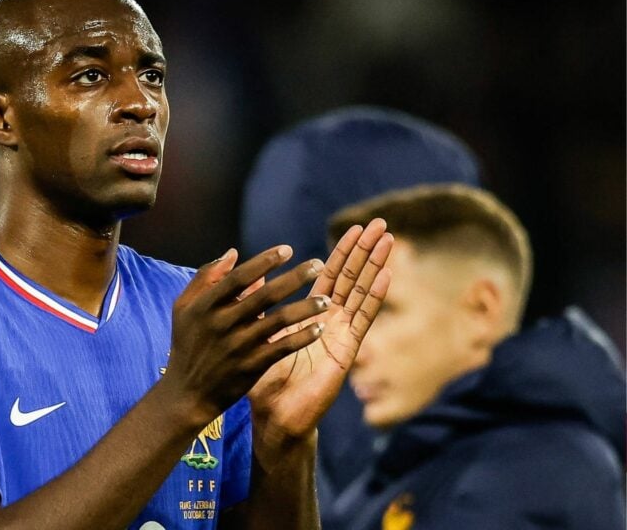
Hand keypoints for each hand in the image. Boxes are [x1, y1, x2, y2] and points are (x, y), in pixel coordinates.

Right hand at [162, 246, 331, 426]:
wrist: (187, 393)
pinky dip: (301, 337)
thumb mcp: (184, 307)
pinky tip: (318, 328)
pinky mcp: (251, 367)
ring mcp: (238, 346)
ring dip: (305, 308)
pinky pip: (282, 348)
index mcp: (205, 306)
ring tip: (327, 299)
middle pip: (264, 295)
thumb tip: (233, 253)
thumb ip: (206, 277)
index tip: (288, 249)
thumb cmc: (187, 343)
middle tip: (318, 264)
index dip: (264, 261)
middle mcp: (222, 324)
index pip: (239, 277)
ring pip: (278, 321)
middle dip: (294, 277)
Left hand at [247, 219, 391, 454]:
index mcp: (309, 315)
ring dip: (375, 265)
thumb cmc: (263, 379)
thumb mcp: (256, 334)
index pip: (330, 275)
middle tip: (381, 223)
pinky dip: (375, 295)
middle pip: (352, 278)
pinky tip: (387, 275)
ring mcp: (342, 334)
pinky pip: (363, 318)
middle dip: (365, 251)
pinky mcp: (347, 349)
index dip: (342, 252)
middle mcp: (330, 321)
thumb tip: (250, 278)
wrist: (274, 414)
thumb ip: (257, 306)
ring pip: (362, 292)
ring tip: (388, 239)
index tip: (355, 227)